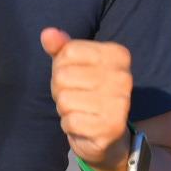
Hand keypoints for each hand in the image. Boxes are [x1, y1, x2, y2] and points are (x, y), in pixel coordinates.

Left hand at [41, 28, 133, 170]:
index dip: (61, 67)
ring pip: (64, 100)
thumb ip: (60, 48)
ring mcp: (120, 103)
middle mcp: (124, 76)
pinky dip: (69, 125)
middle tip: (77, 98)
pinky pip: (70, 121)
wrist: (106, 136)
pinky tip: (83, 126)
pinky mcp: (112, 127)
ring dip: (64, 109)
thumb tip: (47, 33)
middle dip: (60, 90)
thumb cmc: (86, 94)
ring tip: (80, 111)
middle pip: (63, 76)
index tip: (75, 78)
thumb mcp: (72, 65)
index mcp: (118, 54)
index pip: (68, 52)